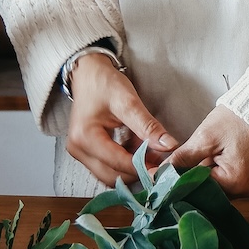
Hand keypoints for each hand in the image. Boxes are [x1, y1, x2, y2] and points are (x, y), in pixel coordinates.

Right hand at [66, 54, 176, 185]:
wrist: (87, 73)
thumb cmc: (104, 83)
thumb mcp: (128, 101)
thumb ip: (148, 126)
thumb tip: (169, 146)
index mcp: (85, 137)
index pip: (118, 163)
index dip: (143, 167)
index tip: (165, 167)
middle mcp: (78, 150)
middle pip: (113, 175)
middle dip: (138, 171)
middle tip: (160, 160)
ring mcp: (80, 153)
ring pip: (111, 175)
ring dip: (132, 168)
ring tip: (149, 152)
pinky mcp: (86, 153)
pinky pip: (107, 167)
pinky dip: (125, 163)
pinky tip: (137, 149)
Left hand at [171, 105, 248, 196]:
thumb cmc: (237, 119)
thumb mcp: (205, 137)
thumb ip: (183, 158)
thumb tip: (162, 173)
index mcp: (236, 182)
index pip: (200, 189)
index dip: (183, 181)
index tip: (170, 173)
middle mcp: (247, 190)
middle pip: (211, 191)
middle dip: (196, 178)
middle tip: (187, 160)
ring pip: (220, 187)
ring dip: (208, 175)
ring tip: (206, 155)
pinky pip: (232, 182)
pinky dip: (221, 172)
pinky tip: (217, 157)